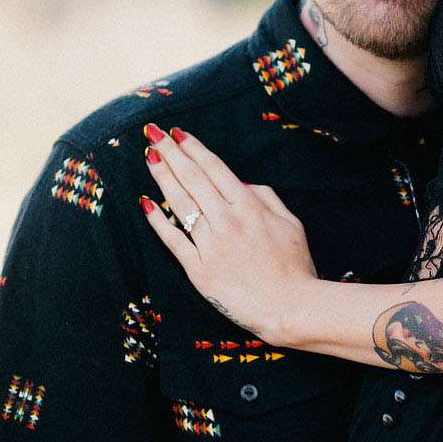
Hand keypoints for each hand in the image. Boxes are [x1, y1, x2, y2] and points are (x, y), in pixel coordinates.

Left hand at [140, 126, 315, 342]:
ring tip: (149, 158)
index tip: (178, 134)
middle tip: (154, 134)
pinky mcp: (199, 270)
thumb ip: (266, 199)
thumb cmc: (296, 268)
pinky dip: (159, 222)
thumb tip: (242, 185)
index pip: (214, 169)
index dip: (194, 148)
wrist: (290, 307)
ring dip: (162, 178)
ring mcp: (210, 245)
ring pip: (180, 204)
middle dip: (171, 154)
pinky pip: (173, 241)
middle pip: (192, 180)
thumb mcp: (291, 224)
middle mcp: (226, 221)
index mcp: (249, 207)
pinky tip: (147, 205)